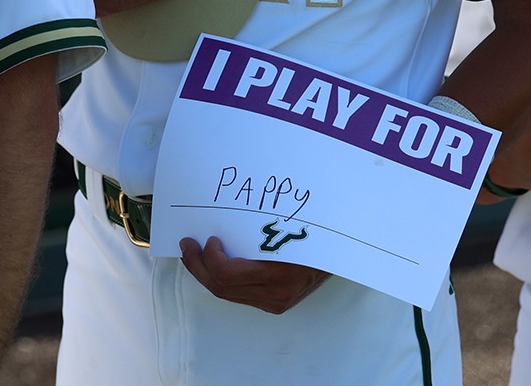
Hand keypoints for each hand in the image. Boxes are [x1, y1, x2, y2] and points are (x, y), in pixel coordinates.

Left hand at [179, 236, 329, 313]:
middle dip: (198, 266)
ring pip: (226, 294)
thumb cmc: (316, 237)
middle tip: (186, 245)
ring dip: (205, 273)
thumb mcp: (289, 230)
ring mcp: (274, 303)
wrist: (343, 257)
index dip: (210, 258)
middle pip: (221, 288)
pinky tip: (212, 266)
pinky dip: (221, 280)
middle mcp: (275, 296)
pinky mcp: (273, 305)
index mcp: (279, 276)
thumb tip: (219, 226)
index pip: (228, 274)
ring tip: (193, 255)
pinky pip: (238, 295)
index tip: (208, 239)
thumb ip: (257, 234)